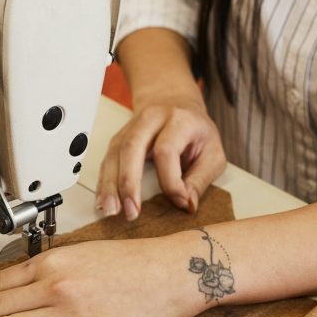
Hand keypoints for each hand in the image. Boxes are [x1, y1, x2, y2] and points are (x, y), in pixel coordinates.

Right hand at [97, 100, 225, 220]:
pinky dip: (103, 183)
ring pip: (114, 154)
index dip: (171, 180)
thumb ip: (201, 179)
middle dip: (129, 183)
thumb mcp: (213, 153)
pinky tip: (103, 202)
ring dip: (110, 185)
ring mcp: (130, 127)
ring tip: (112, 211)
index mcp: (179, 120)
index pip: (166, 150)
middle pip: (132, 147)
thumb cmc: (196, 132)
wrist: (175, 103)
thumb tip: (187, 204)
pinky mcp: (119, 138)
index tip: (179, 202)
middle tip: (132, 212)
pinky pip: (107, 160)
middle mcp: (151, 119)